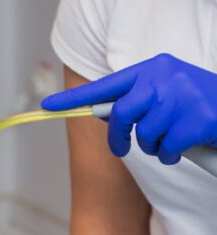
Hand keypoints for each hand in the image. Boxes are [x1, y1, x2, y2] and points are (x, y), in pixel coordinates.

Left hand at [42, 53, 216, 164]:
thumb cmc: (196, 104)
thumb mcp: (165, 93)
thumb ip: (135, 99)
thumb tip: (100, 112)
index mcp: (153, 69)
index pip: (107, 85)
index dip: (76, 98)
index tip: (48, 106)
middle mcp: (166, 77)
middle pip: (121, 114)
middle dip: (119, 137)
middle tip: (122, 148)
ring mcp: (183, 97)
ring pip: (144, 135)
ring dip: (152, 146)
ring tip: (168, 141)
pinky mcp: (198, 119)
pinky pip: (166, 148)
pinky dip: (169, 155)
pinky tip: (182, 148)